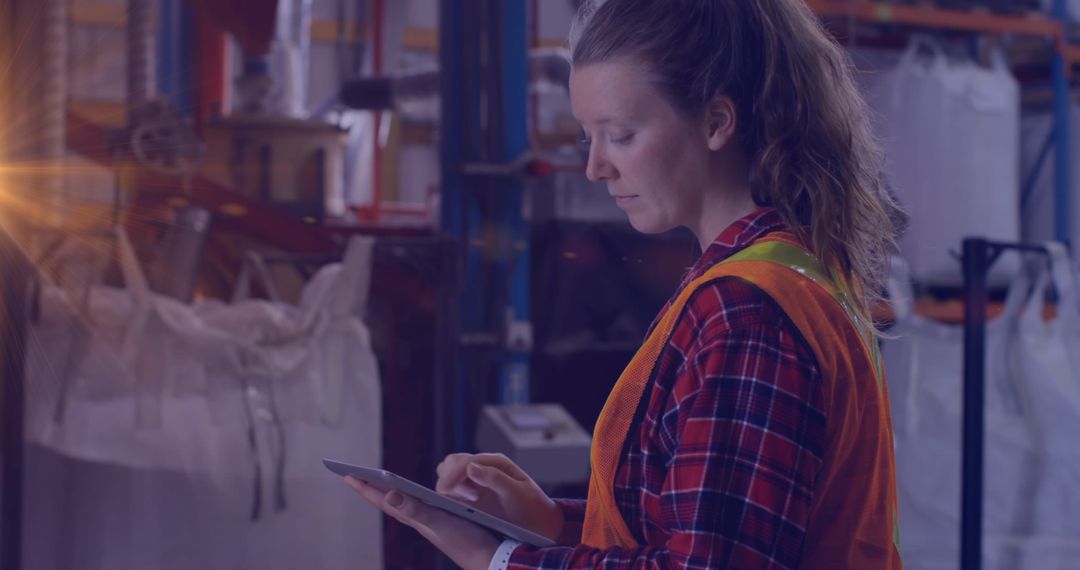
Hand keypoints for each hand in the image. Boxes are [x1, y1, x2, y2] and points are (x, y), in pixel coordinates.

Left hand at [345, 476, 499, 569]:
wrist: (492, 558)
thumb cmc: (467, 541)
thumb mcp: (439, 522)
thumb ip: (414, 508)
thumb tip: (388, 495)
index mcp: (416, 518)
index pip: (385, 500)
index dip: (366, 488)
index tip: (348, 475)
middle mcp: (422, 520)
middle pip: (392, 500)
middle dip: (374, 488)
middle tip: (356, 476)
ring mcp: (435, 522)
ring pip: (406, 503)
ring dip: (392, 492)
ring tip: (381, 483)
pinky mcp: (449, 522)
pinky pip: (424, 505)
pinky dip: (415, 497)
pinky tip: (419, 496)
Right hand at [436, 453, 563, 541]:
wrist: (542, 526)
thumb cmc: (533, 508)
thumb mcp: (517, 493)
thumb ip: (494, 478)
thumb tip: (470, 467)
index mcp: (495, 463)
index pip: (465, 461)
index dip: (454, 473)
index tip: (448, 488)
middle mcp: (483, 470)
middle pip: (452, 464)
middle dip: (449, 477)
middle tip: (467, 497)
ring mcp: (477, 484)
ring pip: (449, 476)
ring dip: (449, 487)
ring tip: (470, 502)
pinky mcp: (473, 499)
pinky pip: (452, 494)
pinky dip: (450, 498)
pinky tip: (461, 509)